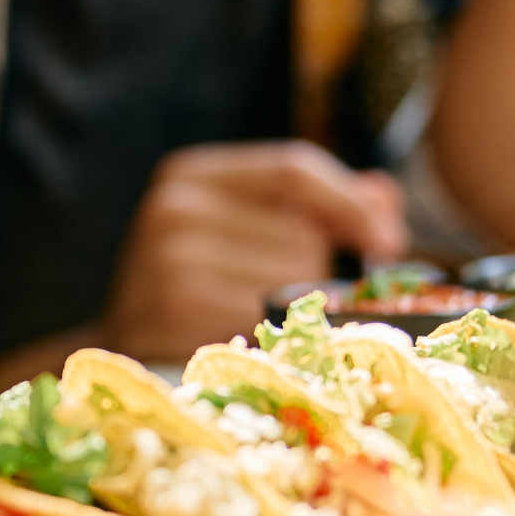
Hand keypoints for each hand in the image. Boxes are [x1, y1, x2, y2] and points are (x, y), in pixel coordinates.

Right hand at [105, 141, 406, 360]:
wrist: (124, 347)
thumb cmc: (194, 287)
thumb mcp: (244, 230)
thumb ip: (315, 206)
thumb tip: (385, 197)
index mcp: (190, 175)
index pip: (293, 168)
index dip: (352, 203)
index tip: (391, 242)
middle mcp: (174, 206)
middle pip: (303, 231)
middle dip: (321, 268)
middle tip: (300, 299)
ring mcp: (170, 256)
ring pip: (294, 274)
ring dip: (299, 306)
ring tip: (259, 319)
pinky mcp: (176, 306)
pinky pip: (270, 315)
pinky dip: (278, 333)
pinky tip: (249, 339)